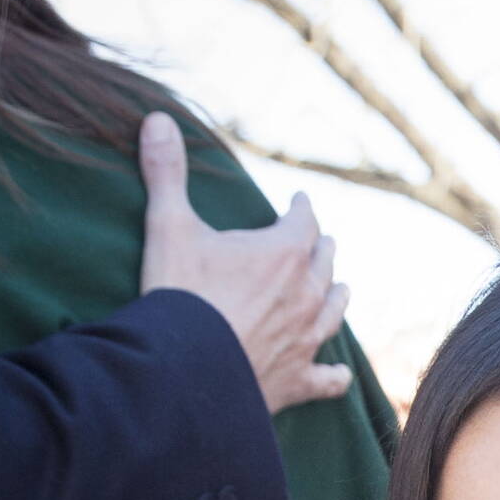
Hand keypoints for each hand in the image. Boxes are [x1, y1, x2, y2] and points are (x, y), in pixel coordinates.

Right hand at [137, 111, 351, 414]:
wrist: (187, 369)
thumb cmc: (180, 295)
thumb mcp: (168, 226)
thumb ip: (167, 173)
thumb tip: (158, 118)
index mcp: (283, 253)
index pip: (303, 221)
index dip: (301, 209)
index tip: (300, 201)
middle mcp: (306, 295)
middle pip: (324, 264)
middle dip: (321, 249)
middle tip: (322, 242)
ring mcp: (306, 340)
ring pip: (333, 312)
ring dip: (336, 297)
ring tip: (341, 289)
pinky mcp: (298, 381)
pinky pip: (327, 379)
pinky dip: (334, 376)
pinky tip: (341, 376)